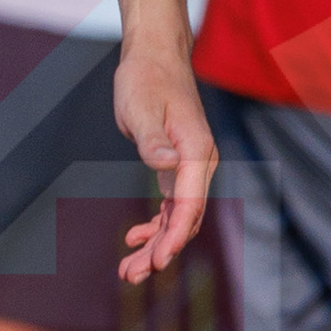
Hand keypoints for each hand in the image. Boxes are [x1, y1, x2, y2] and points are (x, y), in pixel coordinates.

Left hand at [110, 40, 216, 281]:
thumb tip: (168, 165)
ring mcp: (192, 165)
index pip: (189, 205)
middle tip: (132, 275)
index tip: (157, 263)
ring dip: (156, 243)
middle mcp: (201, 162)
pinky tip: (134, 237)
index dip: (173, 237)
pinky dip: (155, 224)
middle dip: (161, 250)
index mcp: (197, 151)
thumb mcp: (140, 107)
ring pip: (179, 216)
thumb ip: (153, 140)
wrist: (154, 56)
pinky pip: (172, 204)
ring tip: (129, 270)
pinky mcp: (180, 165)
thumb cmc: (146, 78)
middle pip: (186, 218)